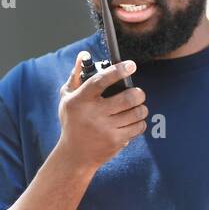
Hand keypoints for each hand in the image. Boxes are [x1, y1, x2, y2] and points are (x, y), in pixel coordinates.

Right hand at [57, 50, 146, 168]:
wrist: (74, 155)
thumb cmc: (72, 122)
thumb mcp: (67, 98)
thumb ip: (76, 76)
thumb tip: (84, 54)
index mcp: (80, 100)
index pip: (101, 80)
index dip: (118, 71)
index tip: (131, 65)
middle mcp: (93, 114)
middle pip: (128, 98)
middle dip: (138, 93)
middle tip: (138, 93)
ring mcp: (106, 129)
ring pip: (137, 112)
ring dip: (141, 108)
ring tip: (137, 107)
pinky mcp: (115, 141)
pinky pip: (138, 127)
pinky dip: (140, 122)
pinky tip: (134, 121)